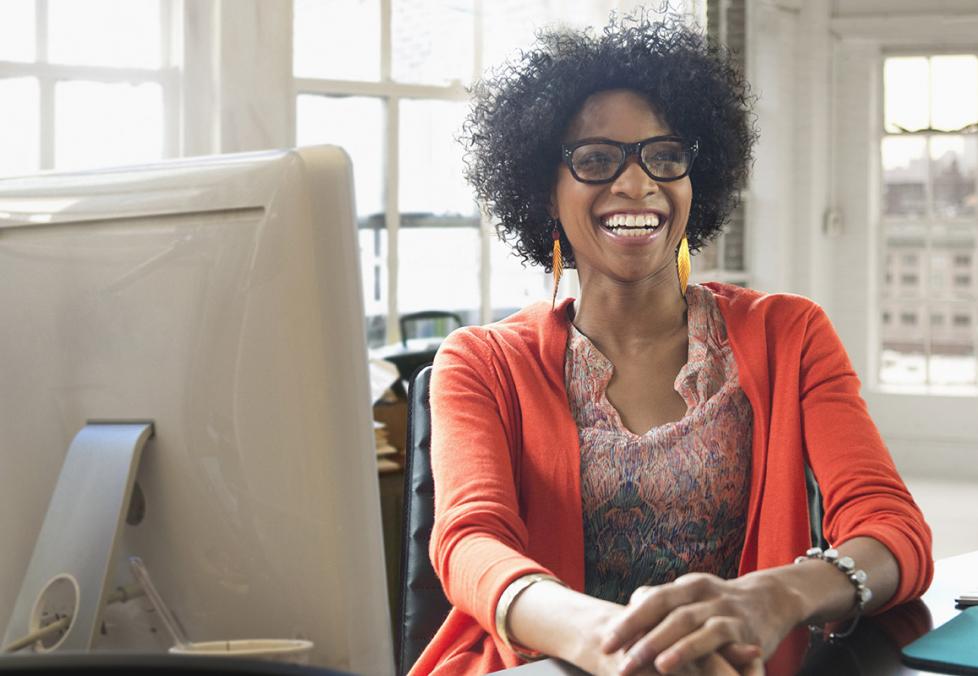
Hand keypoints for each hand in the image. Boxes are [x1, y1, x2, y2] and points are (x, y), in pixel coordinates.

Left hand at [599, 572, 805, 674]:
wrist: (772, 599)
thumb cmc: (718, 604)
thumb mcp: (692, 597)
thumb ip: (663, 602)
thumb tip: (630, 607)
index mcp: (686, 585)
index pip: (652, 600)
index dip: (629, 621)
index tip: (606, 644)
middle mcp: (704, 594)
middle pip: (669, 614)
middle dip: (644, 639)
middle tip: (622, 665)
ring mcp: (725, 610)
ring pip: (695, 626)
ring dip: (675, 648)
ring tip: (656, 667)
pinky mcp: (745, 631)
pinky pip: (723, 641)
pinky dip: (709, 655)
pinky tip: (698, 672)